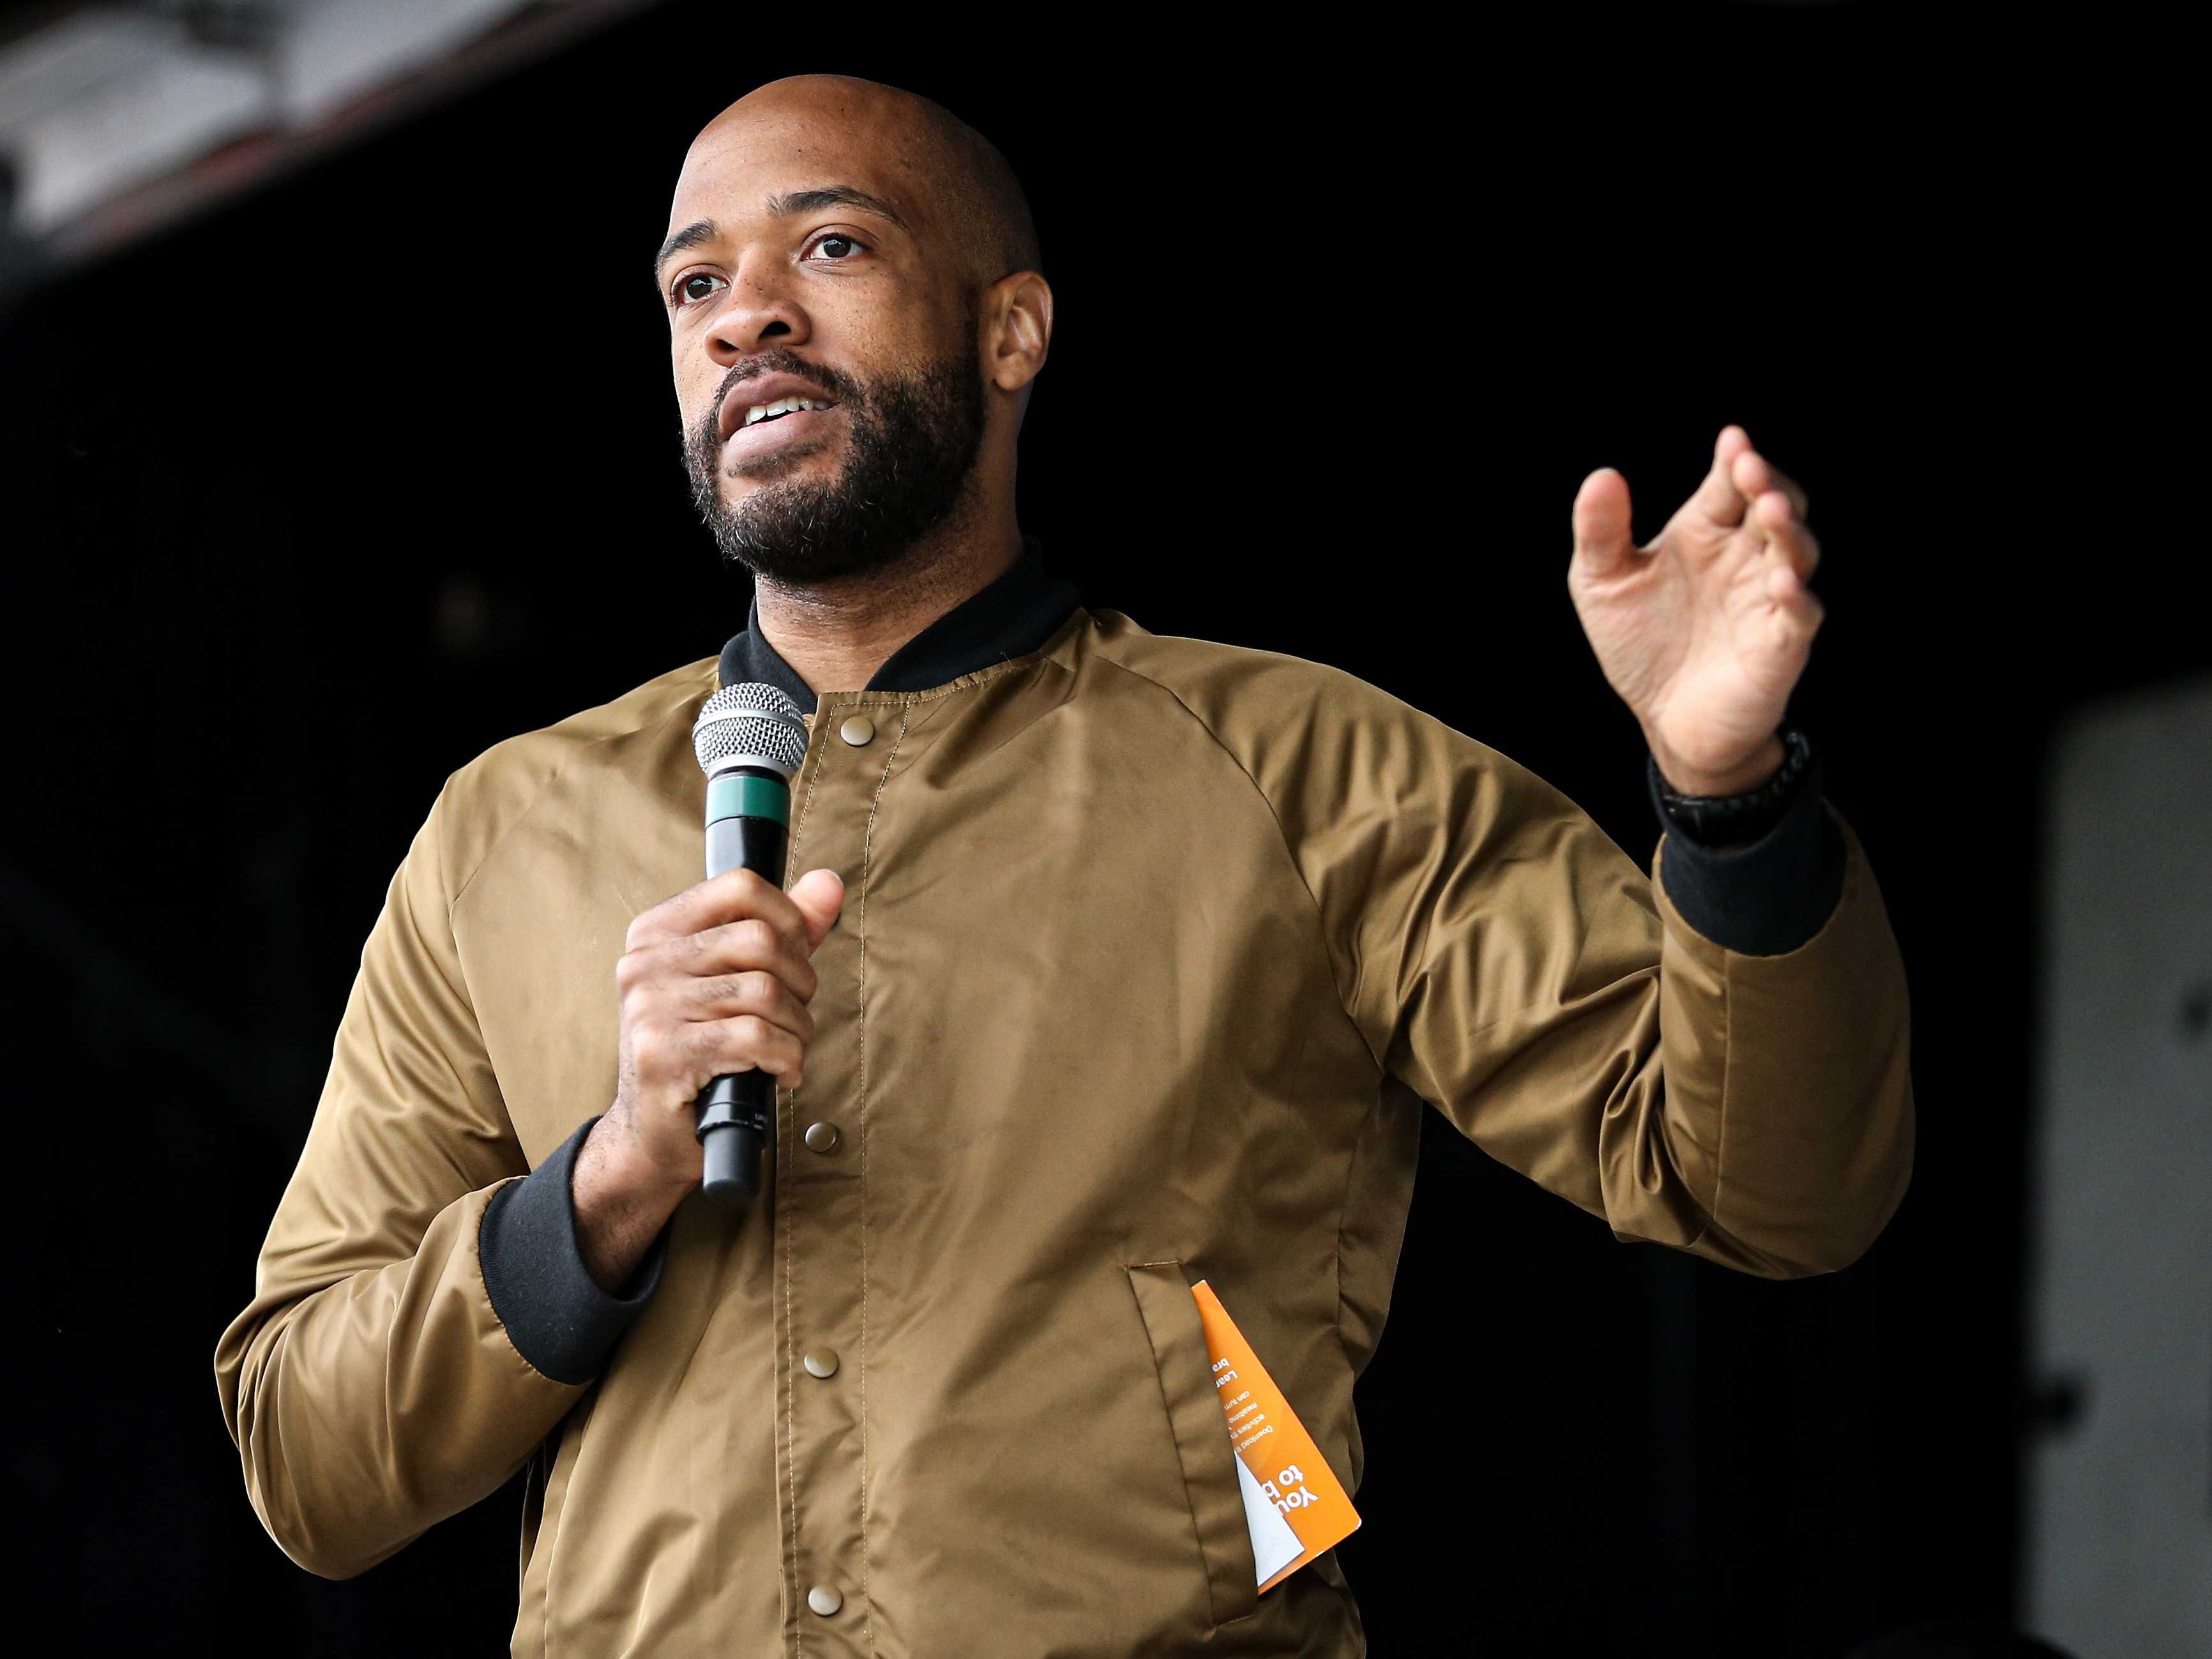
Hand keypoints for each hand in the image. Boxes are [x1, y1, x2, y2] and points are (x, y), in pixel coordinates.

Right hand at [572, 866, 842, 1289]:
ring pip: (765, 992)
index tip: (797, 957)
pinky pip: (756, 1038)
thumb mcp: (739, 979)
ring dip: (797, 1027)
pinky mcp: (663, 1055)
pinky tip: (780, 1071)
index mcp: (658, 932)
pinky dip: (786, 1057)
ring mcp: (649, 1008)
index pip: (740, 886)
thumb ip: (785, 929)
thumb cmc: (704, 1050)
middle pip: (761, 940)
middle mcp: (644, 962)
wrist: (654, 1132)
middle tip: (794, 1016)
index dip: (790, 918)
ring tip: (787, 1047)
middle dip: (800, 983)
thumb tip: (829, 883)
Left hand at [1568, 426, 1821, 796]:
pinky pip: (1799, 615)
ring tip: (1770, 508)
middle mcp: (1745, 557)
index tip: (1732, 439)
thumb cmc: (1642, 644)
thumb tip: (1602, 475)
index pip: (1729, 483)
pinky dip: (1795, 598)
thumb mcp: (1602, 584)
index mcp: (1706, 531)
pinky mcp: (1781, 645)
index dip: (1735, 459)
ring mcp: (1767, 598)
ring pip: (1796, 552)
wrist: (1665, 720)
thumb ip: (1601, 532)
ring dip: (1788, 529)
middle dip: (1769, 484)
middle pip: (1776, 505)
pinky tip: (1781, 583)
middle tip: (1750, 467)